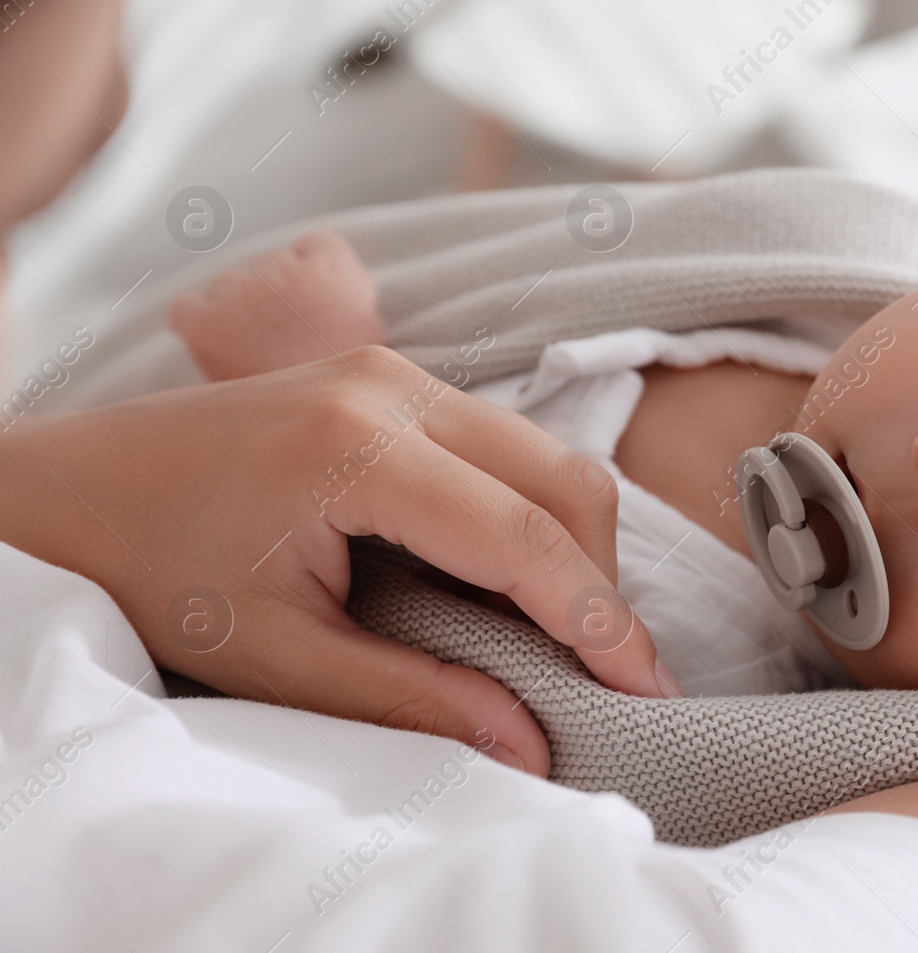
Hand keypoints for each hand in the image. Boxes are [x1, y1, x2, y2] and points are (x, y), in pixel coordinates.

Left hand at [0, 347, 679, 773]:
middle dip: (602, 583)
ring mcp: (396, 369)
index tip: (648, 690)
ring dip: (574, 544)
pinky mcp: (396, 376)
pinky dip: (534, 509)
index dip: (599, 620)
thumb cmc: (153, 569)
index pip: (522, 536)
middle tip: (609, 672)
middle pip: (563, 478)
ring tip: (565, 632)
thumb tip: (529, 742)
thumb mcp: (273, 656)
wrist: (74, 486)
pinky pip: (507, 439)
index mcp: (354, 449)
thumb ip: (407, 698)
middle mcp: (391, 386)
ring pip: (547, 452)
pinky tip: (512, 574)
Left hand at [167, 231, 384, 380]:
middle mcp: (287, 274)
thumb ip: (351, 295)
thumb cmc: (350, 395)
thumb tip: (322, 275)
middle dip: (275, 297)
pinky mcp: (206, 325)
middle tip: (288, 343)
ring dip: (237, 312)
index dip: (315, 274)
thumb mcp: (373, 335)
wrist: (320, 437)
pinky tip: (216, 349)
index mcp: (336, 272)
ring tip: (259, 357)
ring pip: (227, 287)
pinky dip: (194, 325)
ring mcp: (243, 297)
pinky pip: (185, 309)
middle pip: (270, 266)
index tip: (317, 307)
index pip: (316, 246)